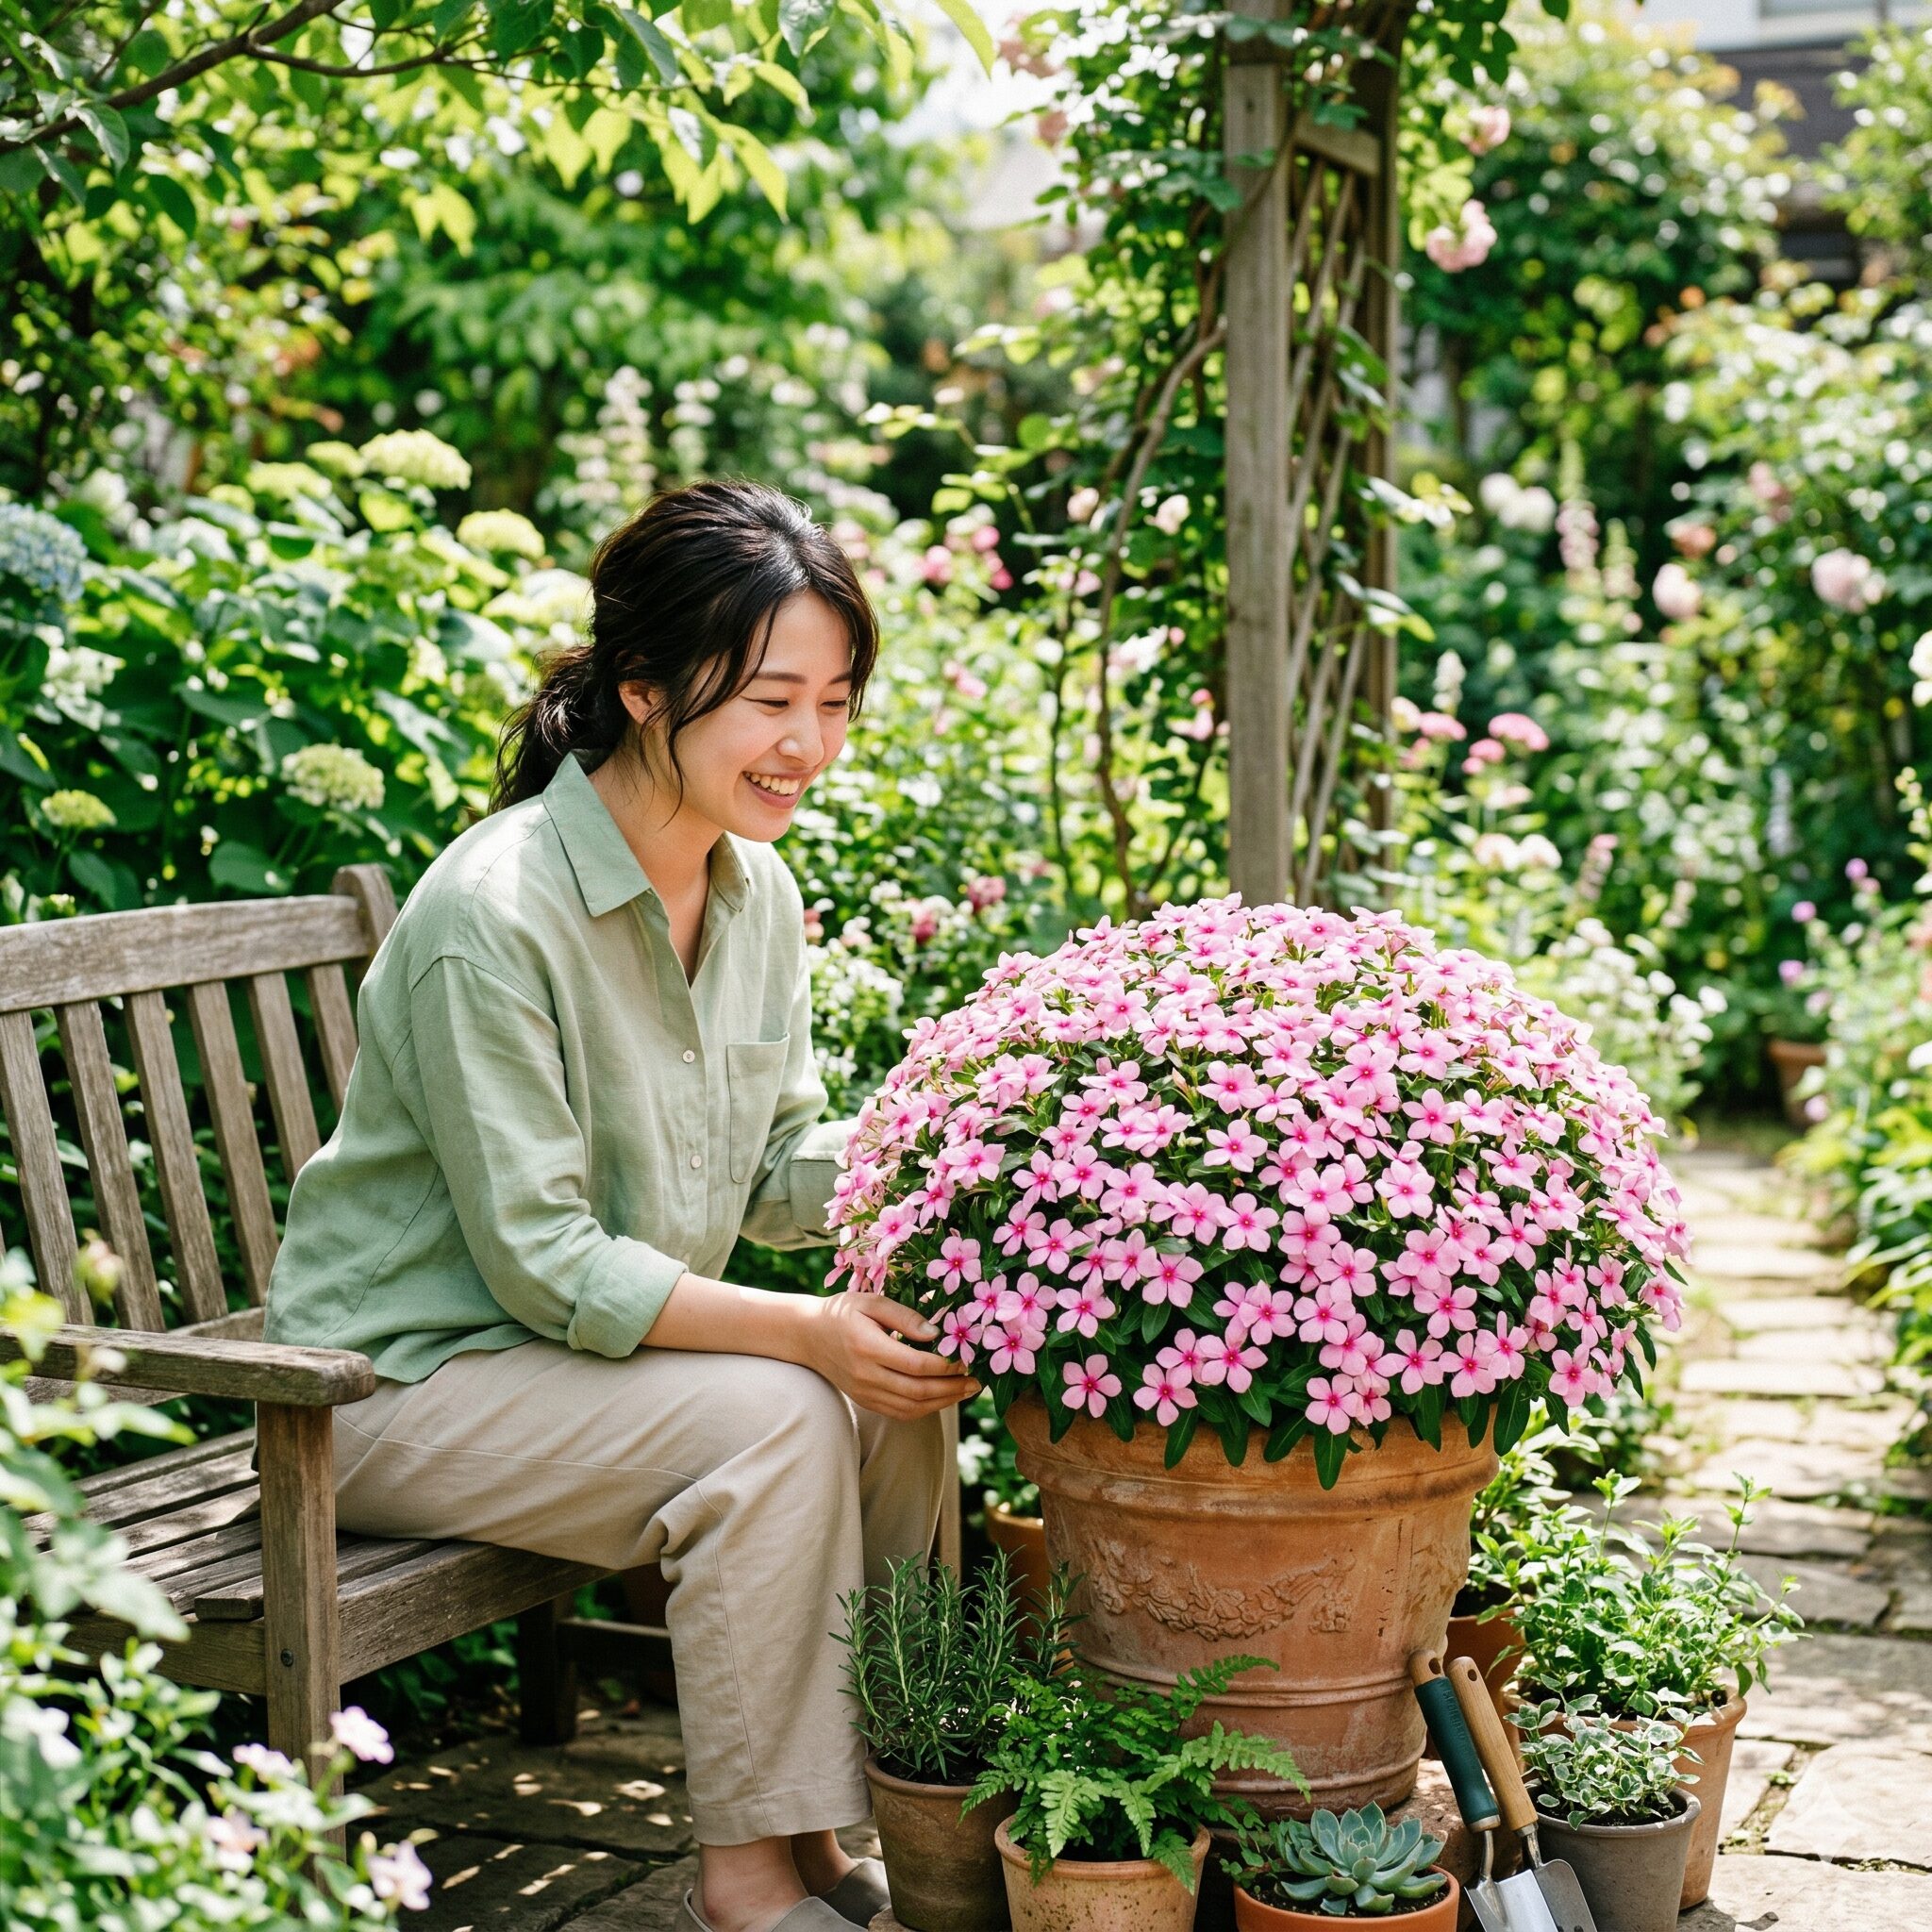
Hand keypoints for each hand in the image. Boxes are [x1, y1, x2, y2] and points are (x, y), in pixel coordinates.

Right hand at [798, 1291, 978, 1419]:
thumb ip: (904, 1316)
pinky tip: (943, 1398)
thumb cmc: (843, 1311)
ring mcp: (865, 1392)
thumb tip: (936, 1334)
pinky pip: (900, 1412)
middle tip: (977, 1381)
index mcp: (868, 1347)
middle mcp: (866, 1375)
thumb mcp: (872, 1301)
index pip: (916, 1364)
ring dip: (944, 1402)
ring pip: (911, 1407)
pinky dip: (926, 1409)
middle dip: (952, 1388)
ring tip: (967, 1391)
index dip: (946, 1365)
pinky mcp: (866, 1401)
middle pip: (917, 1391)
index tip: (968, 1358)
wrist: (808, 1335)